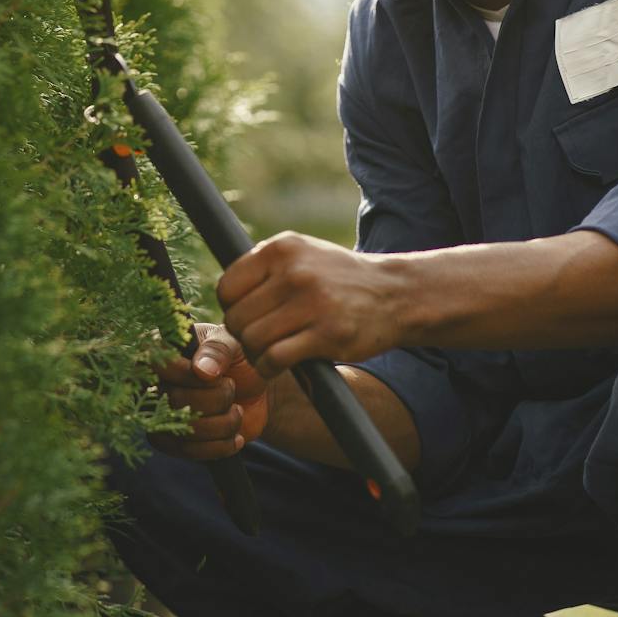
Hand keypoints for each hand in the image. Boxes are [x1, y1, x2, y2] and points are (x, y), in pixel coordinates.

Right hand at [149, 321, 268, 460]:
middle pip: (174, 399)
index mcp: (163, 349)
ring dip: (222, 424)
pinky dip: (219, 446)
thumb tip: (202, 371)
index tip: (216, 376)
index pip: (154, 362)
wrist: (254, 391)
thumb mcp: (235, 344)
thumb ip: (219, 350)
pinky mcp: (172, 439)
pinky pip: (187, 451)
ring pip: (183, 429)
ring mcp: (160, 412)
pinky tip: (236, 437)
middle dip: (216, 399)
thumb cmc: (238, 359)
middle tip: (232, 388)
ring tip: (237, 411)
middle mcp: (154, 381)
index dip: (185, 374)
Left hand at [216, 231, 402, 379]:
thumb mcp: (303, 256)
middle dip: (244, 335)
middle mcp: (295, 271)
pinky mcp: (327, 334)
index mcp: (282, 248)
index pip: (227, 288)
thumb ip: (265, 269)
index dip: (232, 308)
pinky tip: (281, 364)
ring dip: (256, 354)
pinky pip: (274, 359)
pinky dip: (270, 368)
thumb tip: (223, 296)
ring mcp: (312, 302)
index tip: (249, 316)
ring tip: (272, 351)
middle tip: (262, 339)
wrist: (395, 294)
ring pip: (252, 340)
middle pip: (237, 317)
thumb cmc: (339, 280)